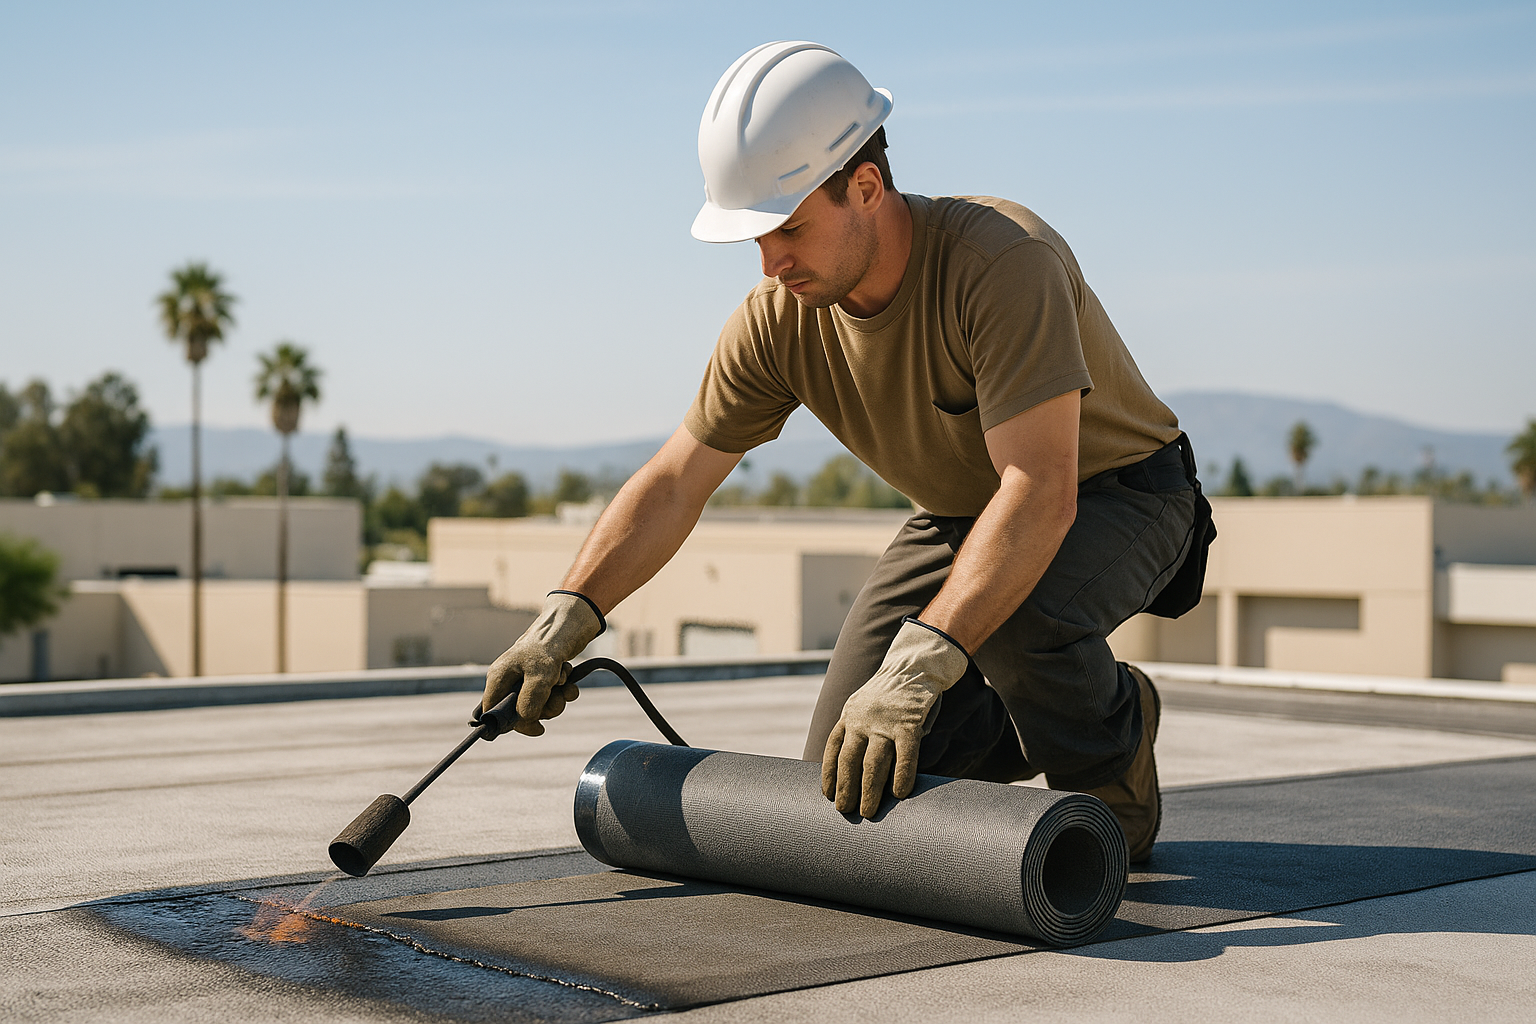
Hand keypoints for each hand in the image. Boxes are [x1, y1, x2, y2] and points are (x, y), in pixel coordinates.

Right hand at [481, 591, 603, 735]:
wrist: (569, 622)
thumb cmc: (548, 645)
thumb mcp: (540, 676)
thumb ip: (530, 701)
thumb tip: (525, 720)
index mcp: (499, 678)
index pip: (494, 712)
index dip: (513, 724)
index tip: (537, 727)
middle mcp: (510, 680)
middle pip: (521, 713)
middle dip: (544, 710)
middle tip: (557, 699)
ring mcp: (526, 679)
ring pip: (540, 706)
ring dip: (558, 699)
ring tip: (564, 683)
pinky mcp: (543, 677)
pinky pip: (552, 695)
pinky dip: (564, 689)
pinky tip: (567, 674)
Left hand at [822, 618, 970, 816]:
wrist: (915, 665)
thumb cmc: (891, 694)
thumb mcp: (865, 707)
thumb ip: (861, 731)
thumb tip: (859, 770)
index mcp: (849, 715)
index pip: (833, 748)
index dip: (829, 773)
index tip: (828, 794)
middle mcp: (863, 719)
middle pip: (850, 759)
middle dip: (846, 787)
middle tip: (845, 811)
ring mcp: (886, 721)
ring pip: (874, 761)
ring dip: (870, 789)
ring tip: (868, 810)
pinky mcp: (909, 722)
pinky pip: (905, 753)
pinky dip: (902, 774)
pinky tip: (900, 793)